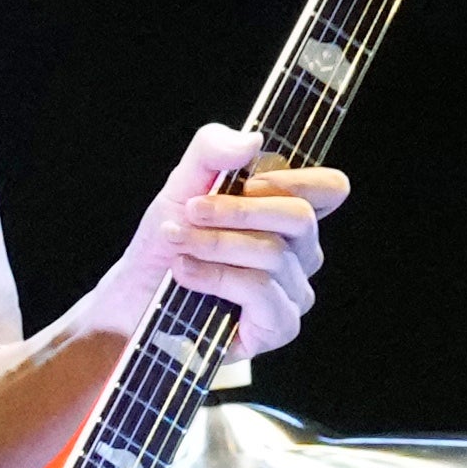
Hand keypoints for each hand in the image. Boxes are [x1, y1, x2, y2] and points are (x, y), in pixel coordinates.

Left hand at [95, 122, 349, 357]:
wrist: (136, 297)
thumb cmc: (167, 242)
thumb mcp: (181, 185)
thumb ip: (212, 151)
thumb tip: (253, 140)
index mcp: (288, 215)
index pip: (330, 189)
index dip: (295, 180)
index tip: (246, 181)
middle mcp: (301, 254)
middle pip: (300, 218)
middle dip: (238, 210)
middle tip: (191, 210)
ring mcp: (294, 292)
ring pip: (273, 255)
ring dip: (215, 244)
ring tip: (176, 242)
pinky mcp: (279, 326)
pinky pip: (261, 291)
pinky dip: (217, 277)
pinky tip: (185, 273)